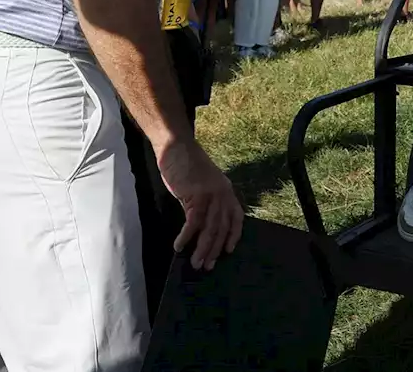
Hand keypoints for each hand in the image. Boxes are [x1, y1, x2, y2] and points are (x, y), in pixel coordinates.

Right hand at [156, 137, 244, 269]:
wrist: (176, 147)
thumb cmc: (186, 166)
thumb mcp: (201, 186)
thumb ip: (204, 203)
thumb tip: (199, 227)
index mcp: (226, 191)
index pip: (236, 217)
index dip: (233, 235)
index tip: (228, 251)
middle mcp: (223, 194)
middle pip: (222, 227)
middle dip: (214, 249)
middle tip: (207, 266)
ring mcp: (212, 194)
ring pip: (210, 228)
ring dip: (202, 248)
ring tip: (195, 263)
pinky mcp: (197, 195)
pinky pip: (194, 221)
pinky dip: (186, 236)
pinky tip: (179, 246)